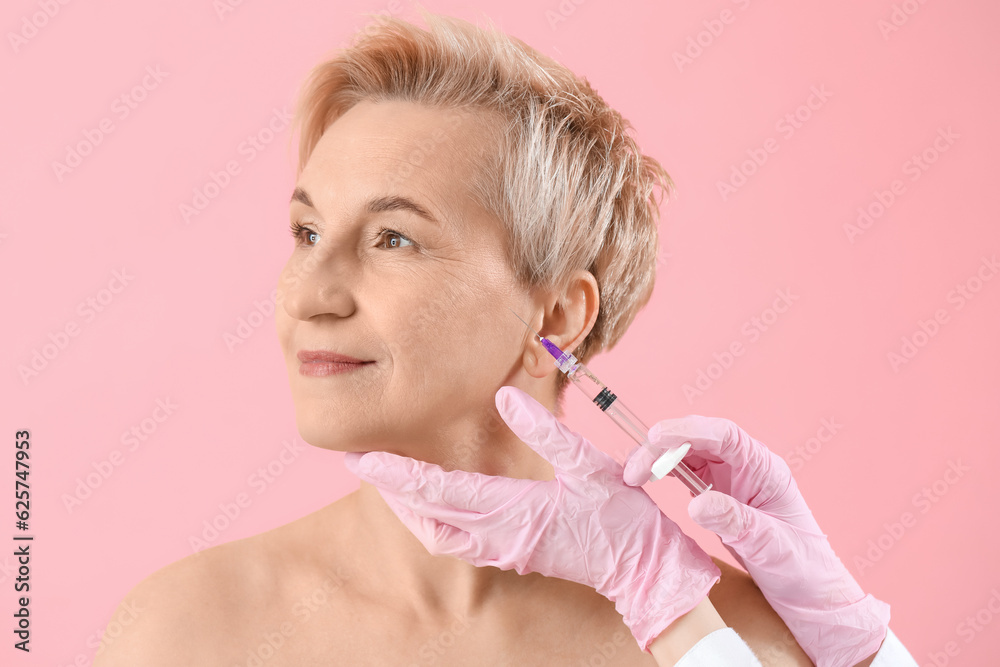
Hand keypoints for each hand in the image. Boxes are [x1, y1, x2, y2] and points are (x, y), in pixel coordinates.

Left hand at [343, 386, 720, 651]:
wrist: (647, 573)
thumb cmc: (624, 519)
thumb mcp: (590, 464)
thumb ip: (545, 429)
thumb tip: (506, 395)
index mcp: (514, 511)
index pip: (440, 490)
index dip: (398, 473)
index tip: (362, 458)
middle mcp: (500, 537)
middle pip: (428, 515)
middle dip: (392, 489)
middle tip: (363, 461)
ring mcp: (506, 551)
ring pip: (438, 534)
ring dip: (410, 508)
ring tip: (390, 480)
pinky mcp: (515, 555)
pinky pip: (458, 543)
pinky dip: (433, 522)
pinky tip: (432, 506)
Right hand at [624, 415, 889, 666]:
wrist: (811, 592)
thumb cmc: (801, 568)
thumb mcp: (771, 547)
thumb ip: (736, 521)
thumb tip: (697, 504)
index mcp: (765, 468)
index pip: (724, 436)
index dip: (688, 430)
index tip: (656, 437)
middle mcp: (746, 465)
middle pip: (698, 439)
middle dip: (663, 446)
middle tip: (634, 470)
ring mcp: (731, 477)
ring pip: (687, 452)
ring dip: (658, 457)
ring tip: (632, 475)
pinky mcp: (718, 491)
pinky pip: (686, 471)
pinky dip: (663, 471)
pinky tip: (645, 481)